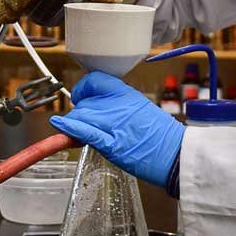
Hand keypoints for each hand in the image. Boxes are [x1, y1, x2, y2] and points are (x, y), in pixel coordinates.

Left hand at [50, 71, 183, 187]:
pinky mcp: (112, 144)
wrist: (176, 155)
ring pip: (81, 116)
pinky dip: (69, 128)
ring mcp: (114, 124)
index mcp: (127, 94)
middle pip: (84, 102)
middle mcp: (118, 105)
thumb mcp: (141, 109)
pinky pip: (85, 132)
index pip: (94, 80)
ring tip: (81, 134)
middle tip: (85, 125)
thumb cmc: (162, 136)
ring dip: (76, 125)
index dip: (82, 89)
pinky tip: (59, 125)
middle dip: (79, 114)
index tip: (80, 97)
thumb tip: (98, 109)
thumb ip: (118, 106)